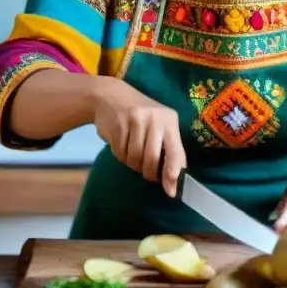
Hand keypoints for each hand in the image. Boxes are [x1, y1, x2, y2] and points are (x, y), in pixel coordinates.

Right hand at [92, 78, 186, 196]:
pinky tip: (122, 145)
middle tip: (147, 173)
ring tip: (133, 155)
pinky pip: (120, 153)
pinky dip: (121, 156)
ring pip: (134, 159)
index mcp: (170, 121)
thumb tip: (173, 183)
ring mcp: (135, 121)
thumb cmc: (142, 115)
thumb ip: (169, 150)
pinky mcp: (117, 125)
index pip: (175, 151)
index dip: (173, 173)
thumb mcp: (160, 126)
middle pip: (152, 159)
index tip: (171, 191)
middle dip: (149, 172)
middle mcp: (154, 119)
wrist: (111, 95)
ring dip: (133, 164)